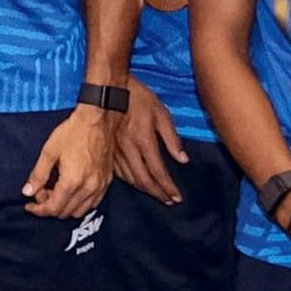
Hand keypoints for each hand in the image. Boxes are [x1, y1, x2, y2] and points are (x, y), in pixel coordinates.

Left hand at [22, 103, 114, 219]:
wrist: (98, 120)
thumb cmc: (74, 132)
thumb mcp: (49, 151)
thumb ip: (38, 174)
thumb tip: (28, 192)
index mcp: (72, 181)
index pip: (53, 208)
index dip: (38, 210)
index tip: (29, 205)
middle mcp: (88, 188)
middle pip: (65, 212)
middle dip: (49, 207)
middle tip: (41, 192)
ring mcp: (100, 186)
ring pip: (80, 211)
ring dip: (65, 207)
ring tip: (55, 192)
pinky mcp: (107, 182)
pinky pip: (93, 203)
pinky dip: (79, 203)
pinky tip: (71, 192)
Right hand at [108, 86, 189, 206]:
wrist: (110, 89)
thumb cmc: (138, 97)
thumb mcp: (161, 113)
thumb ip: (172, 138)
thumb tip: (183, 160)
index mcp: (143, 140)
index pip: (158, 171)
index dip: (168, 187)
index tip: (177, 198)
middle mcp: (128, 150)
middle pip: (143, 180)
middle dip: (157, 193)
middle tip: (169, 201)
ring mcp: (115, 151)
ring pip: (130, 179)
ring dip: (144, 189)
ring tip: (156, 194)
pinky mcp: (107, 150)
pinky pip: (118, 172)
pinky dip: (130, 181)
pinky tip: (137, 183)